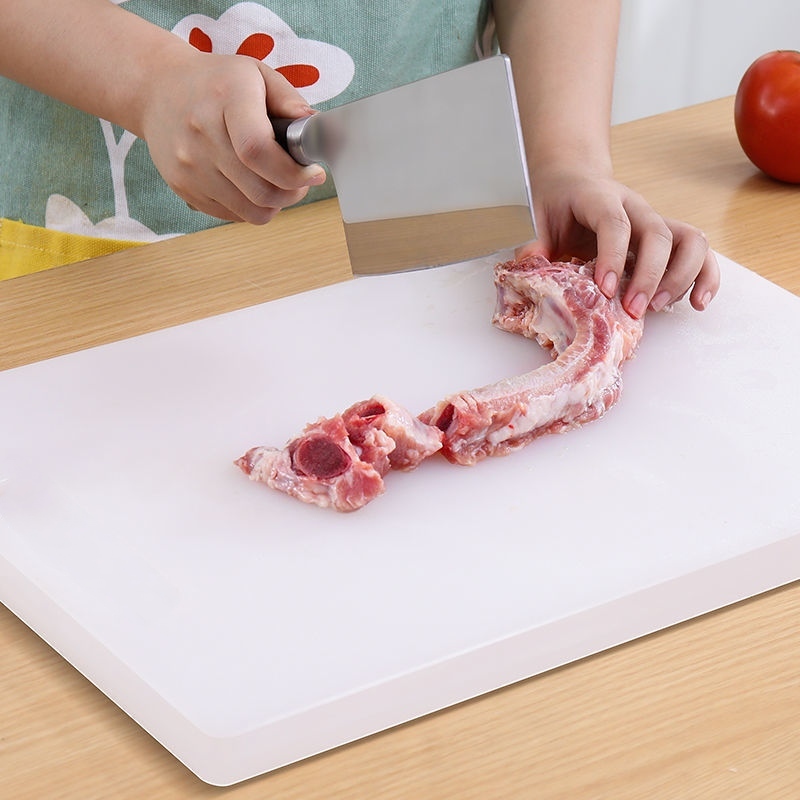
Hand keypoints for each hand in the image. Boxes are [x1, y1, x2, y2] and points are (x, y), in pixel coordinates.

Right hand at [140, 50, 326, 223]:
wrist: (157, 90)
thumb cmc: (215, 82)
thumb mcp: (256, 73)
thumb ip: (289, 99)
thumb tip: (315, 127)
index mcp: (226, 99)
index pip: (258, 151)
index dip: (293, 172)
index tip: (312, 172)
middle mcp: (202, 134)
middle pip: (260, 190)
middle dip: (292, 192)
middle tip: (300, 181)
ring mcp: (190, 166)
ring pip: (251, 211)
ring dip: (275, 204)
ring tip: (278, 183)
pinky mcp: (184, 188)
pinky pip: (233, 216)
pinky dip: (251, 207)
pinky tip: (252, 185)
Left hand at [517, 165, 719, 317]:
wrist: (577, 182)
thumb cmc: (561, 206)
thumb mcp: (541, 221)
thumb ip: (537, 243)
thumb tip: (529, 261)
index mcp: (601, 198)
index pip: (615, 223)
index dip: (613, 256)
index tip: (605, 289)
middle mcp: (637, 207)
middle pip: (658, 235)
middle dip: (649, 277)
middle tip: (633, 310)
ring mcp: (657, 221)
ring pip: (690, 240)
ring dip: (681, 278)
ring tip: (659, 308)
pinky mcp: (671, 238)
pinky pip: (700, 253)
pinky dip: (705, 277)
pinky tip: (697, 303)